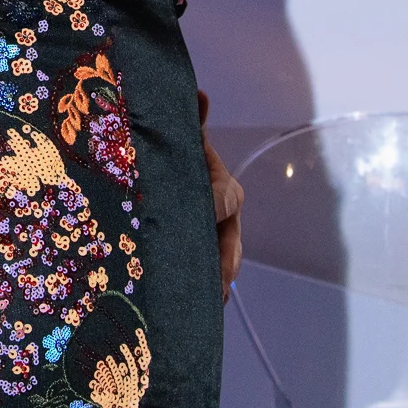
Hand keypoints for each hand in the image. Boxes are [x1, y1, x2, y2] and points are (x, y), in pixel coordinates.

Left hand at [198, 89, 243, 300]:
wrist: (177, 175)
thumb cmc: (180, 157)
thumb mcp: (185, 140)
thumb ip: (192, 120)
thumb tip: (200, 93)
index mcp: (224, 190)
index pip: (223, 201)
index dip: (215, 208)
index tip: (205, 215)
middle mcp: (225, 220)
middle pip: (230, 245)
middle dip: (223, 263)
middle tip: (217, 283)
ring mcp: (217, 242)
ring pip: (222, 266)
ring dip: (215, 285)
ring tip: (209, 305)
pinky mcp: (203, 258)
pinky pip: (208, 278)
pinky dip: (206, 294)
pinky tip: (194, 315)